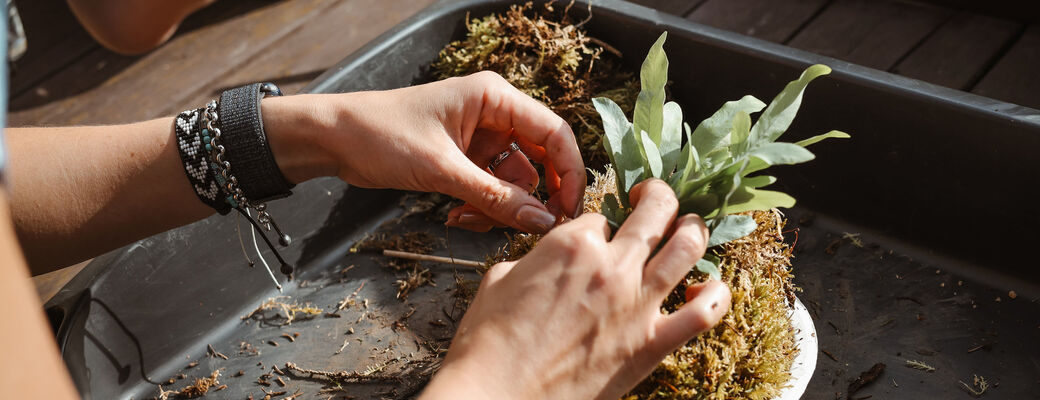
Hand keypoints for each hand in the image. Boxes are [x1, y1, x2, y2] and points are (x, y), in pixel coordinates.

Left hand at [266, 71, 584, 233]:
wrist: (335, 139)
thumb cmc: (382, 135)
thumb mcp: (442, 169)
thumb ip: (494, 197)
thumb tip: (541, 220)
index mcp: (495, 98)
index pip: (553, 133)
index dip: (569, 173)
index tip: (570, 210)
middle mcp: (494, 114)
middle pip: (539, 160)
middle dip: (533, 197)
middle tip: (531, 228)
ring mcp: (481, 138)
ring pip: (514, 181)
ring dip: (500, 207)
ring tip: (470, 220)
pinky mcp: (466, 158)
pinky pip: (491, 188)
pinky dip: (482, 207)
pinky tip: (458, 216)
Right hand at [420, 179, 731, 399]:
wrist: (496, 395)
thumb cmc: (488, 342)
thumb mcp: (500, 280)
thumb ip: (534, 261)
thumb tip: (546, 263)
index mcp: (570, 244)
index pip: (601, 216)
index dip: (600, 224)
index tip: (597, 236)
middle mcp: (611, 266)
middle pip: (655, 211)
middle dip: (657, 197)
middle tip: (653, 199)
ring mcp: (637, 304)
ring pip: (688, 248)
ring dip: (694, 229)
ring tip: (689, 228)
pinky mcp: (651, 344)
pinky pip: (704, 312)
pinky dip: (716, 294)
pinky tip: (709, 287)